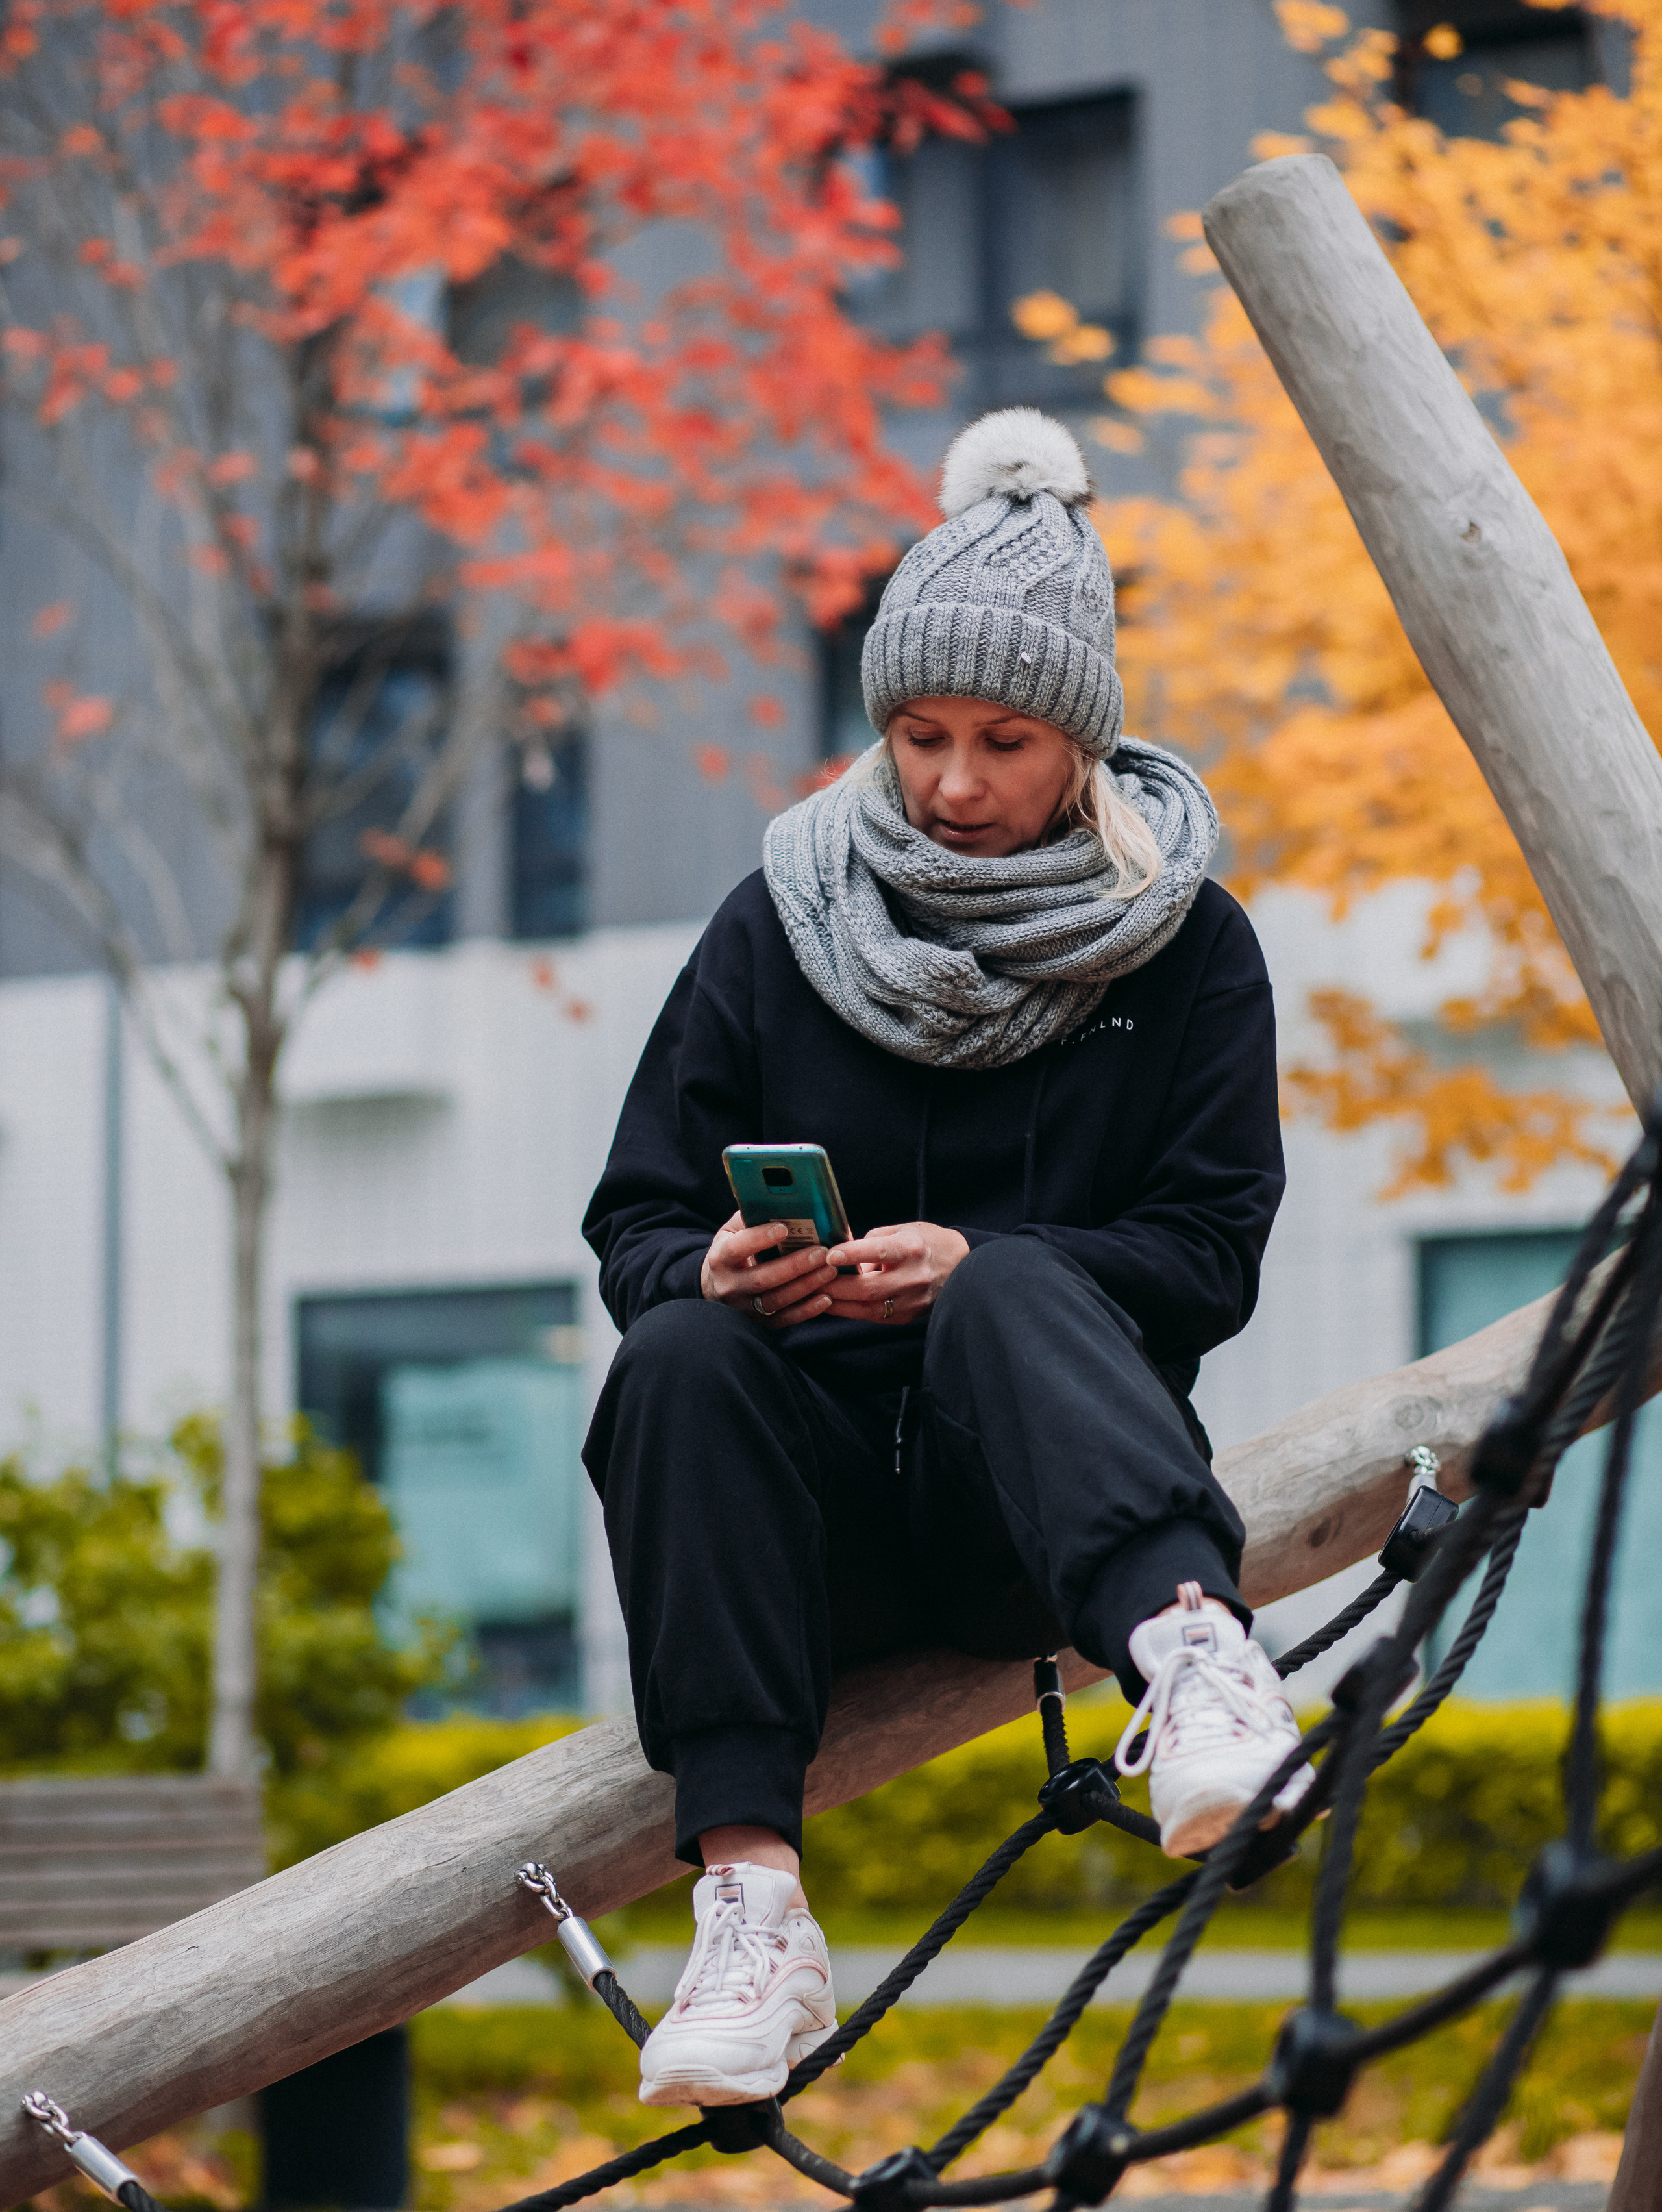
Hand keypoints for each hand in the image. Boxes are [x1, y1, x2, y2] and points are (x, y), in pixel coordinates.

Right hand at [700, 1211, 838, 1329]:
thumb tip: (778, 1201)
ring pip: (777, 1300)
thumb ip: (750, 1217)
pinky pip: (786, 1319)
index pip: (737, 1249)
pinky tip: (826, 1298)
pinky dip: (807, 1310)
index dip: (759, 1238)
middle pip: (762, 1278)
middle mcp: (730, 1287)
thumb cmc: (732, 1252)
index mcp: (720, 1259)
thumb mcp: (731, 1232)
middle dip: (794, 1266)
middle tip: (821, 1252)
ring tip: (830, 1270)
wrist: (716, 1288)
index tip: (784, 1227)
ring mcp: (745, 1308)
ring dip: (806, 1286)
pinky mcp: (761, 1323)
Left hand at [823, 1221, 970, 1324]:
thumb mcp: (902, 1230)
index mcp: (912, 1248)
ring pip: (868, 1308)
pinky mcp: (908, 1316)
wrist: (960, 1265)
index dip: (853, 1254)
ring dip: (839, 1303)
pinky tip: (836, 1304)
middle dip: (836, 1286)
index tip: (830, 1254)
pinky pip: (874, 1316)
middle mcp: (914, 1276)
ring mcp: (912, 1300)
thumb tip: (840, 1251)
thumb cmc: (925, 1243)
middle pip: (869, 1288)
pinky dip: (852, 1311)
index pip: (879, 1252)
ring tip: (817, 1295)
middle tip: (813, 1280)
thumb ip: (871, 1240)